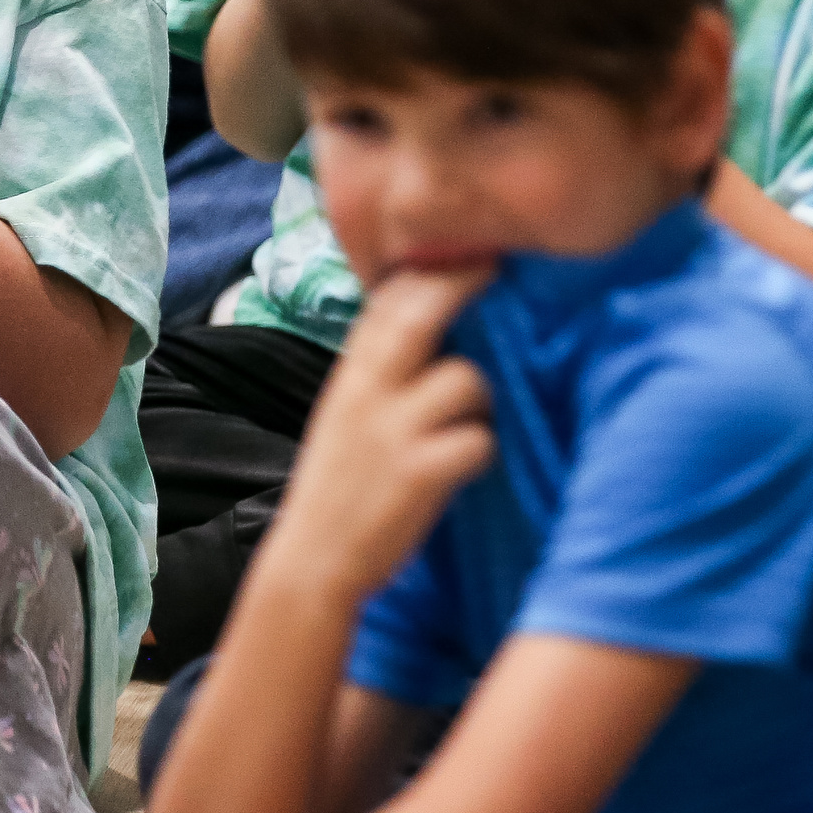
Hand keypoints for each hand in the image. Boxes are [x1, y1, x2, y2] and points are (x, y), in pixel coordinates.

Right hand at [269, 266, 492, 600]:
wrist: (313, 560)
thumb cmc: (338, 487)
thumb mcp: (343, 417)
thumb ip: (377, 374)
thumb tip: (424, 329)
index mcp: (348, 377)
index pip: (384, 302)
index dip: (426, 271)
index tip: (464, 251)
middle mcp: (366, 394)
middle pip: (420, 315)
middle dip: (463, 285)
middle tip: (500, 269)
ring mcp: (393, 432)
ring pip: (467, 379)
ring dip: (481, 398)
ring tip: (469, 423)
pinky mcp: (421, 473)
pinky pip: (479, 441)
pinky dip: (480, 451)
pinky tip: (466, 465)